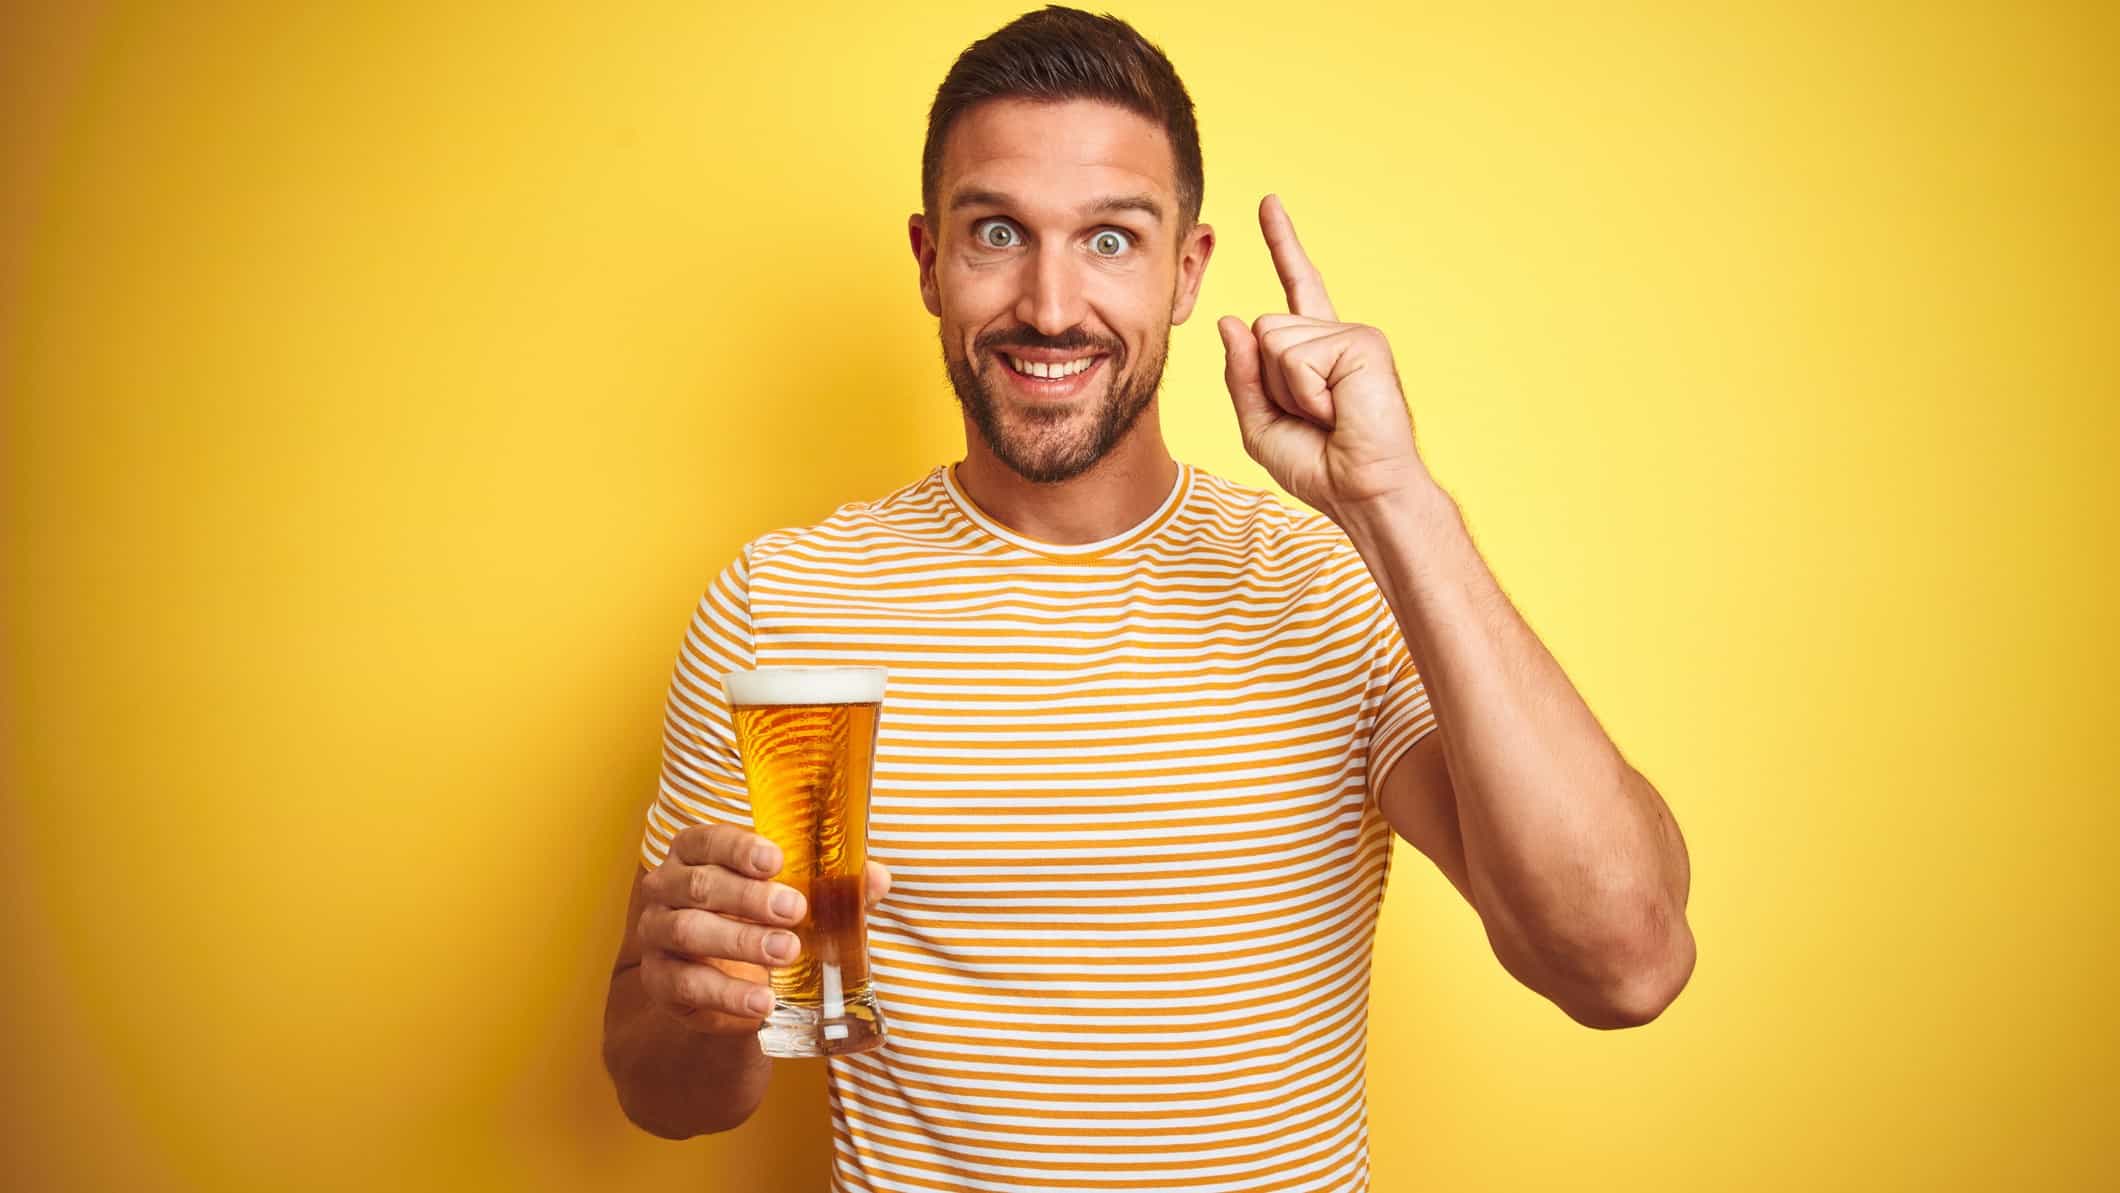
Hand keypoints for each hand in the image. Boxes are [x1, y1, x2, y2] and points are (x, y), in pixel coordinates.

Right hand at [636, 823, 890, 1034]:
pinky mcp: (660, 980)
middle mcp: (667, 887)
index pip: (708, 840)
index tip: (777, 860)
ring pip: (688, 931)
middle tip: (795, 910)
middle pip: (700, 885)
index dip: (739, 848)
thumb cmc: (761, 920)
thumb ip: (832, 884)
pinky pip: (686, 984)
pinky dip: (727, 994)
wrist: (729, 981)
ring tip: (786, 953)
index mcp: (696, 852)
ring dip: (740, 940)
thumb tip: (877, 878)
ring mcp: (656, 933)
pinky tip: (763, 1000)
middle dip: (749, 898)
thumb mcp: (794, 897)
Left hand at [1217, 194, 1431, 523]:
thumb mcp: (1259, 423)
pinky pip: (1296, 355)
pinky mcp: (1362, 342)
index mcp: (1315, 350)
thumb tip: (1230, 320)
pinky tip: (1338, 409)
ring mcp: (1351, 334)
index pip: (1296, 286)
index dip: (1283, 243)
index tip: (1270, 202)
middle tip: (1312, 417)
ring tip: (1328, 414)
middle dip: (1268, 382)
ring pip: (1274, 339)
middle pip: (1260, 330)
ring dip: (1288, 389)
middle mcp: (1335, 334)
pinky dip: (1306, 392)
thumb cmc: (1320, 466)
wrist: (1362, 492)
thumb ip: (1240, 373)